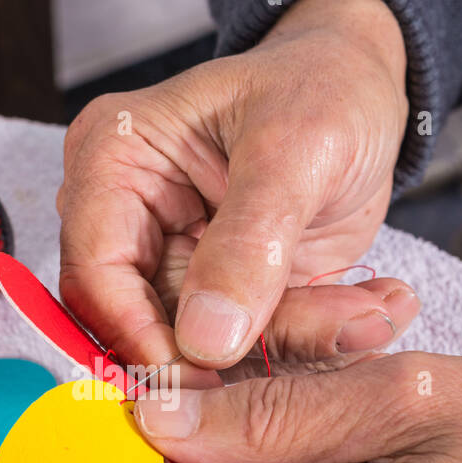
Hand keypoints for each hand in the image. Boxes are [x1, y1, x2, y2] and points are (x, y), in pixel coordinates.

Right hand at [58, 0, 416, 384]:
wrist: (364, 94)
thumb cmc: (321, 88)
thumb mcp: (296, 146)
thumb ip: (249, 242)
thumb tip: (205, 340)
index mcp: (113, 163)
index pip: (95, 276)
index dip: (140, 336)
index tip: (206, 374)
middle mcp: (127, 222)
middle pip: (143, 326)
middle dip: (235, 348)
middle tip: (326, 333)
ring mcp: (172, 266)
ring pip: (205, 349)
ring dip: (289, 342)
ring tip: (367, 312)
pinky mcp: (219, 300)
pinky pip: (250, 348)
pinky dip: (309, 338)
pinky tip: (366, 308)